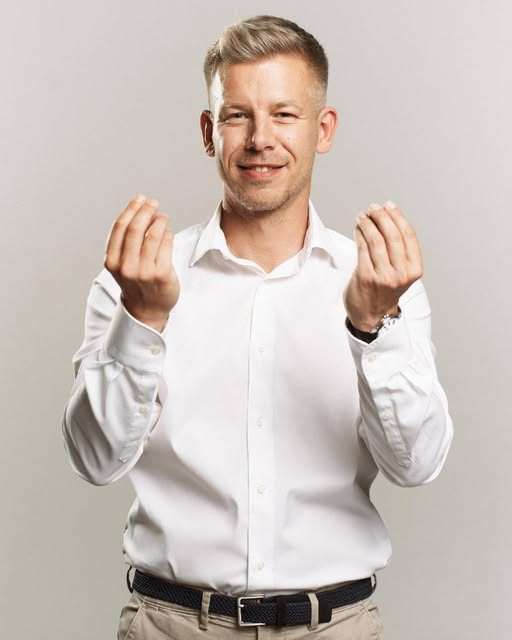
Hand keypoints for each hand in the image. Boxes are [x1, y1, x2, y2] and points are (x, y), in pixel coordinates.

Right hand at [104, 194, 179, 331]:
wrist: (146, 309)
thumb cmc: (135, 282)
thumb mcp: (122, 263)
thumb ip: (126, 241)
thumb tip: (140, 210)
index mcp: (112, 261)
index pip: (120, 227)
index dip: (131, 209)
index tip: (140, 199)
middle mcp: (126, 267)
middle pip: (136, 229)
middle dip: (146, 211)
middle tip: (153, 203)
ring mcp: (144, 271)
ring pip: (153, 235)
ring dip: (159, 220)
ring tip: (163, 217)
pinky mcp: (162, 274)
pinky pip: (166, 244)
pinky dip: (167, 234)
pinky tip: (167, 231)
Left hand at [343, 200, 422, 331]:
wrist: (372, 315)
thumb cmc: (385, 290)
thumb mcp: (402, 272)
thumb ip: (400, 250)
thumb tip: (388, 216)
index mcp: (414, 269)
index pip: (408, 235)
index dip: (398, 217)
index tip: (388, 205)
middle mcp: (401, 273)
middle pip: (392, 235)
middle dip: (381, 216)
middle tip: (373, 208)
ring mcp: (384, 276)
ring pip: (376, 240)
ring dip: (368, 224)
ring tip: (363, 216)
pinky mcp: (366, 277)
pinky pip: (362, 249)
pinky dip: (359, 235)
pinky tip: (357, 229)